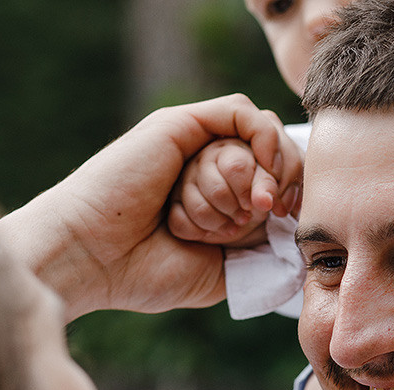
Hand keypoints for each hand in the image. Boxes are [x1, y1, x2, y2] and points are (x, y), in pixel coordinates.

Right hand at [0, 94, 301, 319]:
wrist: (93, 257)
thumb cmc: (145, 272)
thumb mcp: (221, 271)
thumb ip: (260, 252)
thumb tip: (300, 238)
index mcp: (217, 199)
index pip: (279, 179)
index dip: (296, 194)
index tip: (289, 220)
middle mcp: (206, 166)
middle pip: (275, 153)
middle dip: (284, 181)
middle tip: (269, 211)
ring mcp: (194, 143)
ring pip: (260, 134)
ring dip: (263, 170)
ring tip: (245, 206)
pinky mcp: (182, 125)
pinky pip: (242, 112)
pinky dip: (261, 139)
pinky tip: (256, 172)